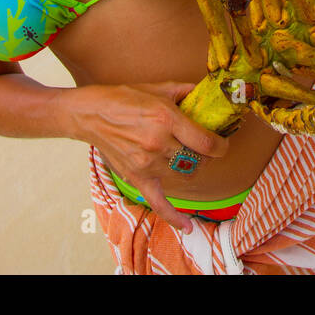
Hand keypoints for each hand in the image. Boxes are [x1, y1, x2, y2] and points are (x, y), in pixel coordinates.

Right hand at [67, 80, 227, 231]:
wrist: (91, 114)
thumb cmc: (124, 98)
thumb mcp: (157, 88)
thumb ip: (184, 91)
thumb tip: (205, 92)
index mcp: (167, 119)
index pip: (206, 142)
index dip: (221, 145)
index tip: (222, 143)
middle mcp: (159, 143)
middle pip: (198, 160)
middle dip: (207, 155)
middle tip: (204, 147)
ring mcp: (148, 162)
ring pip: (184, 175)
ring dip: (192, 169)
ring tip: (190, 159)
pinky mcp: (137, 177)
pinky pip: (158, 203)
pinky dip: (174, 217)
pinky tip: (187, 227)